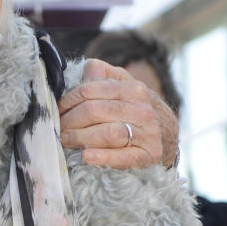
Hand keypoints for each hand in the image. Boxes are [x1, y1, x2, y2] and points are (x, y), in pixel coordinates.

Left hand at [58, 59, 178, 169]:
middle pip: (94, 112)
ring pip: (107, 133)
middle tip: (58, 129)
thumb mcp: (125, 88)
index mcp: (133, 89)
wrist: (168, 136)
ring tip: (66, 141)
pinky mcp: (148, 155)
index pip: (90, 91)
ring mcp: (147, 133)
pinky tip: (86, 156)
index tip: (58, 111)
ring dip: (80, 138)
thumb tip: (87, 67)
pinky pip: (122, 157)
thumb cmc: (136, 111)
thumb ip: (105, 76)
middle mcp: (142, 109)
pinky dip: (102, 157)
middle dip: (70, 121)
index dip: (68, 101)